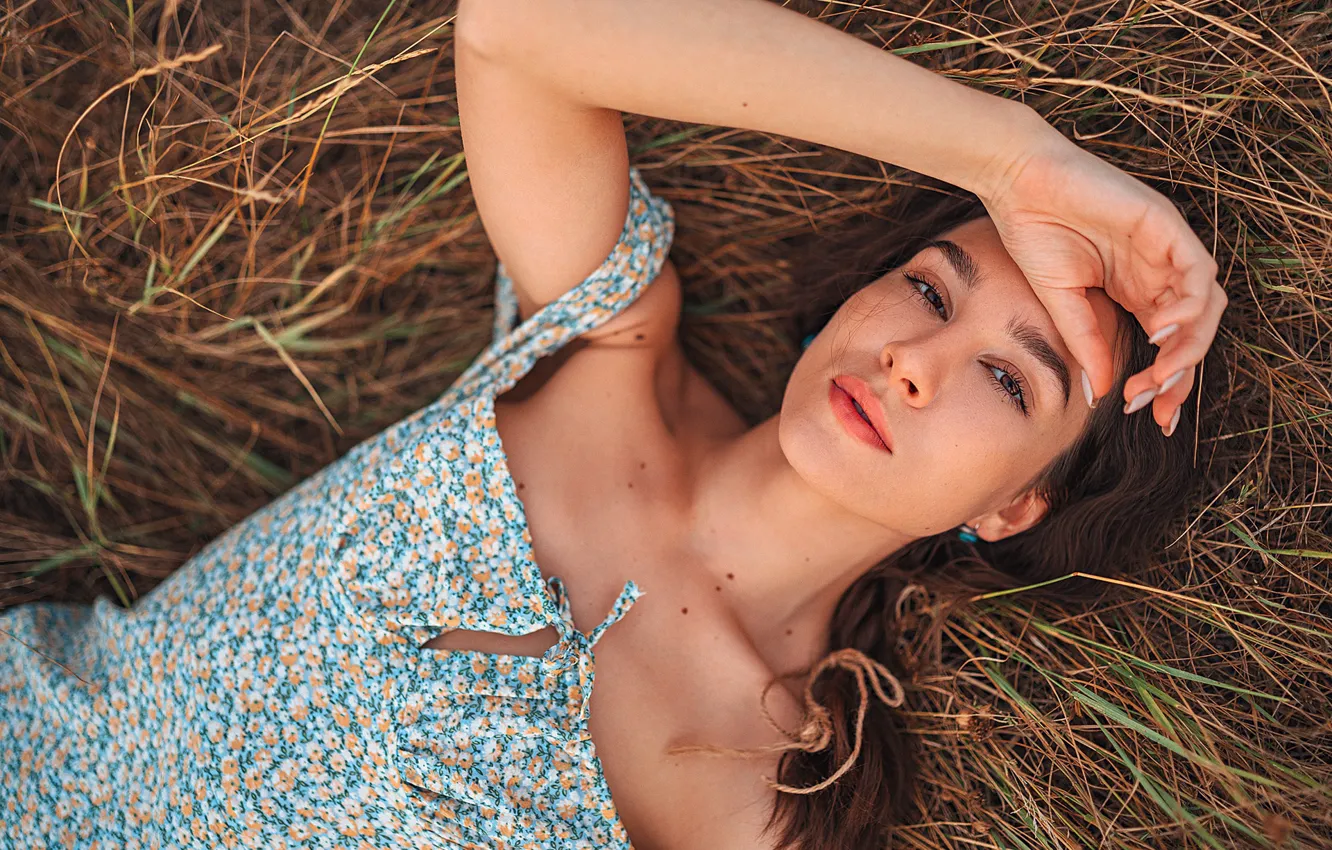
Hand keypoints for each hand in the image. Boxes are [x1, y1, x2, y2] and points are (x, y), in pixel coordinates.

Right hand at [978, 130, 1226, 432]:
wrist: (1017, 184)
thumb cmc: (1033, 232)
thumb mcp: (1061, 302)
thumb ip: (1086, 343)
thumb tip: (1100, 393)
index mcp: (1136, 289)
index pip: (1169, 344)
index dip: (1167, 383)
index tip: (1152, 417)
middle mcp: (1158, 270)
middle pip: (1195, 331)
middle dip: (1180, 374)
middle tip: (1153, 402)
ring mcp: (1166, 247)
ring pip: (1205, 305)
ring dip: (1189, 345)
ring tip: (1159, 374)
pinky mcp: (1165, 225)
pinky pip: (1197, 270)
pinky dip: (1189, 304)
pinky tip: (1163, 330)